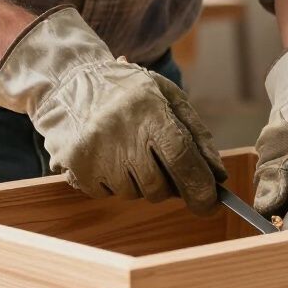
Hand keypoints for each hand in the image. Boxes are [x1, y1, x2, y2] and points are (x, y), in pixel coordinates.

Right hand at [0, 6, 226, 213]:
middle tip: (161, 164)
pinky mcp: (76, 169)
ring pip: (134, 193)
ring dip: (140, 181)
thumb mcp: (167, 97)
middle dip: (169, 185)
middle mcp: (121, 134)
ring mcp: (96, 154)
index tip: (210, 204)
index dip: (200, 186)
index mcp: (148, 110)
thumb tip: (218, 176)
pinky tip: (108, 155)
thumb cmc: (127, 91)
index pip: (182, 158)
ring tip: (128, 150)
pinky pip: (108, 194)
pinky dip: (114, 182)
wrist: (69, 83)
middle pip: (159, 186)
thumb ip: (197, 133)